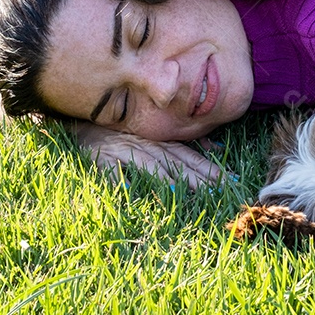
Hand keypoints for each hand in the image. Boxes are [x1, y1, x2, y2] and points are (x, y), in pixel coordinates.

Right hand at [71, 122, 225, 189]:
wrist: (84, 123)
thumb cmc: (124, 133)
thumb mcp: (155, 136)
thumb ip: (183, 143)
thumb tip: (216, 148)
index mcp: (160, 142)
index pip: (189, 156)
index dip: (209, 169)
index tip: (230, 181)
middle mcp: (146, 145)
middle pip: (174, 162)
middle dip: (195, 177)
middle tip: (215, 191)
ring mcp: (123, 151)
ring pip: (146, 164)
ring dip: (162, 177)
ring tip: (178, 191)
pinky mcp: (99, 159)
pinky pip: (109, 171)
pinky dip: (119, 180)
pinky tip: (128, 190)